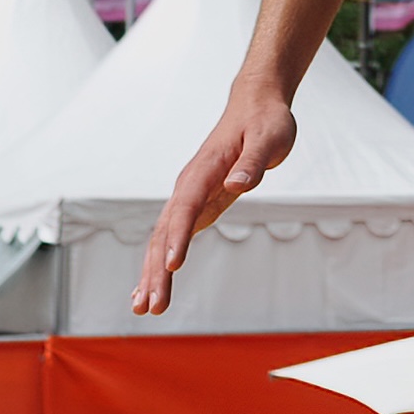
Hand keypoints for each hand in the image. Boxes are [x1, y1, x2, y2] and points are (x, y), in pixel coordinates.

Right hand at [132, 83, 296, 315]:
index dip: (179, 236)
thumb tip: (237, 184)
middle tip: (152, 306)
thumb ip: (253, 162)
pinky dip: (159, 262)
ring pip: (164, 238)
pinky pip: (173, 237)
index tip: (173, 266)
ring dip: (152, 272)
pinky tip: (151, 286)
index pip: (187, 206)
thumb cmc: (265, 120)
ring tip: (144, 308)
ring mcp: (190, 196)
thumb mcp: (270, 137)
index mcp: (205, 169)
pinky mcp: (198, 204)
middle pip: (167, 230)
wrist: (255, 105)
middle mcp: (189, 184)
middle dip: (157, 268)